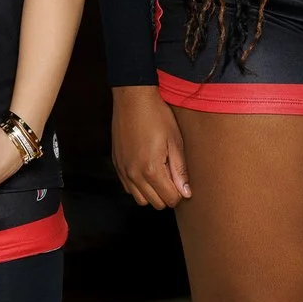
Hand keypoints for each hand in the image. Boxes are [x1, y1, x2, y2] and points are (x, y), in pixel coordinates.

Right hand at [111, 86, 190, 208]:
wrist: (132, 98)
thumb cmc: (156, 116)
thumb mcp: (175, 141)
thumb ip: (180, 170)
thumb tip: (186, 193)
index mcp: (151, 169)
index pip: (169, 199)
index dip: (180, 193)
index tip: (181, 179)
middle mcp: (134, 174)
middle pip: (155, 203)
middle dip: (166, 194)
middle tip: (172, 176)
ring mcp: (122, 169)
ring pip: (139, 199)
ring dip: (151, 193)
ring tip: (159, 174)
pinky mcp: (116, 163)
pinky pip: (127, 187)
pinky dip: (138, 186)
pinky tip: (145, 170)